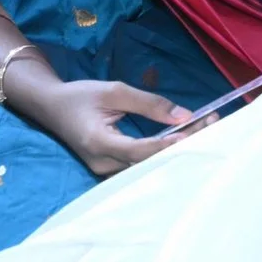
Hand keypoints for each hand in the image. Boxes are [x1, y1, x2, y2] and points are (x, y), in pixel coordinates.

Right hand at [27, 79, 193, 177]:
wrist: (50, 107)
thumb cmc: (80, 96)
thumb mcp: (114, 91)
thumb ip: (149, 103)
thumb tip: (184, 115)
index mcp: (98, 143)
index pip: (138, 151)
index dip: (166, 144)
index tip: (192, 132)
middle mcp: (102, 163)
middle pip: (147, 162)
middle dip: (180, 145)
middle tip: (211, 123)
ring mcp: (106, 170)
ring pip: (147, 166)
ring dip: (175, 149)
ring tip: (203, 128)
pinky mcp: (111, 168)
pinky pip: (141, 165)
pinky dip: (163, 152)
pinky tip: (184, 139)